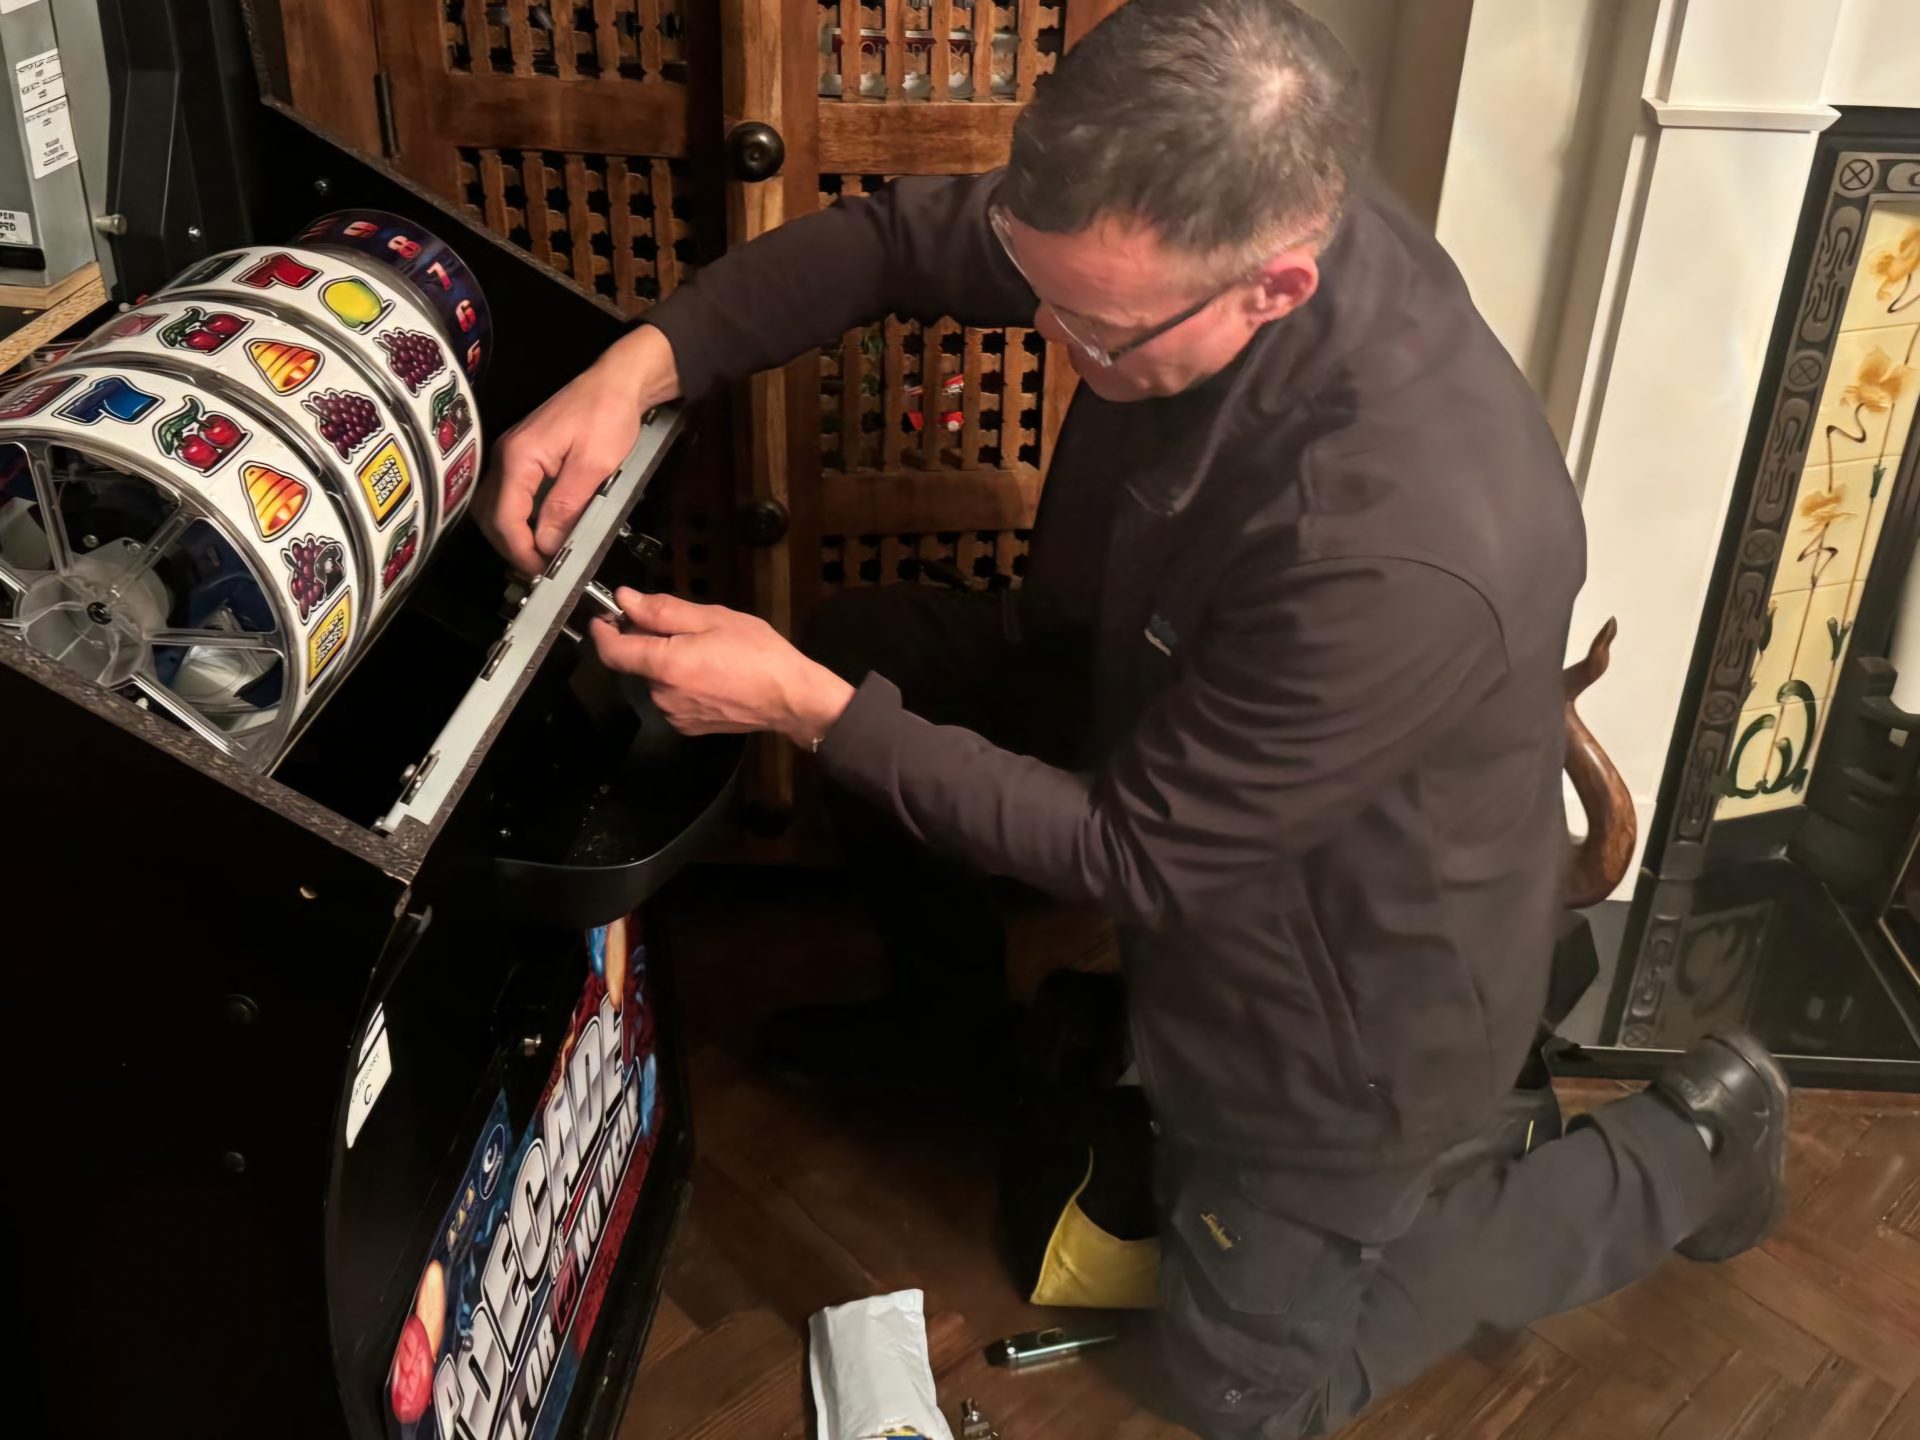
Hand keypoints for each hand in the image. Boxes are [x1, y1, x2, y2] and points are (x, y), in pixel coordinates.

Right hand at [478, 326, 681, 573]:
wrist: (618, 381)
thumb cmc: (609, 415)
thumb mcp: (594, 466)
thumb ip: (566, 507)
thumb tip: (546, 544)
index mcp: (519, 456)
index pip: (504, 517)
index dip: (521, 550)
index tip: (542, 570)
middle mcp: (506, 455)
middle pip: (490, 515)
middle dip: (511, 546)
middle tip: (539, 568)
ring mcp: (512, 454)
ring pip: (495, 506)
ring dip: (512, 535)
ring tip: (539, 555)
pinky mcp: (524, 455)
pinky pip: (509, 494)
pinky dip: (518, 518)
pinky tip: (539, 532)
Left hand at [591, 588, 854, 745]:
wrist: (791, 699)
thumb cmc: (759, 655)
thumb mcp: (712, 618)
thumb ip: (662, 610)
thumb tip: (626, 599)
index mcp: (666, 665)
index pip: (613, 651)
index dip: (603, 631)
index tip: (605, 616)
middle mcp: (663, 695)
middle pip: (638, 663)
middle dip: (649, 640)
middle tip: (683, 624)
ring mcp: (675, 714)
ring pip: (657, 679)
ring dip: (668, 661)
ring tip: (706, 650)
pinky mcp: (689, 726)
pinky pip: (673, 696)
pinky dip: (682, 681)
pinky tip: (711, 672)